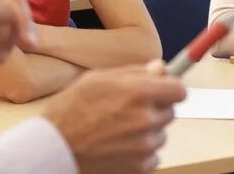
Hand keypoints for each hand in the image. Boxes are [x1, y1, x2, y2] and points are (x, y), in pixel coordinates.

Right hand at [42, 60, 186, 173]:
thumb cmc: (70, 110)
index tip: (165, 90)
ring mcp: (144, 145)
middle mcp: (146, 119)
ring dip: (147, 131)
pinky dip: (141, 151)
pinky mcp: (139, 167)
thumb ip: (135, 72)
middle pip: (171, 112)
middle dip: (155, 108)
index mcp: (138, 92)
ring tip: (119, 128)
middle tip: (130, 109)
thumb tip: (160, 69)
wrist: (53, 147)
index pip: (179, 90)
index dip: (171, 88)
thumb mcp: (98, 78)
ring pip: (160, 134)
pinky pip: (153, 155)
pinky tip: (119, 145)